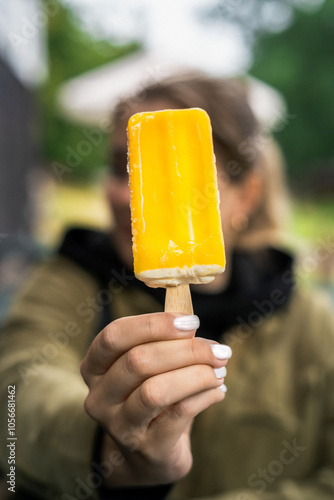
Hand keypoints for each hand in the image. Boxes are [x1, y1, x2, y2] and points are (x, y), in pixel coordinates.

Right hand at [80, 313, 230, 486]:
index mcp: (94, 366)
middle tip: (218, 350)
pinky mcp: (146, 448)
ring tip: (220, 370)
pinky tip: (218, 390)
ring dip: (196, 375)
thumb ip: (165, 341)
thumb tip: (191, 320)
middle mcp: (99, 396)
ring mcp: (118, 426)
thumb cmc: (150, 395)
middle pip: (138, 361)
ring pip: (155, 390)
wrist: (148, 454)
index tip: (191, 321)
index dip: (153, 324)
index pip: (115, 336)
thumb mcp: (149, 366)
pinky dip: (204, 397)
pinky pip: (178, 414)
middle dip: (186, 350)